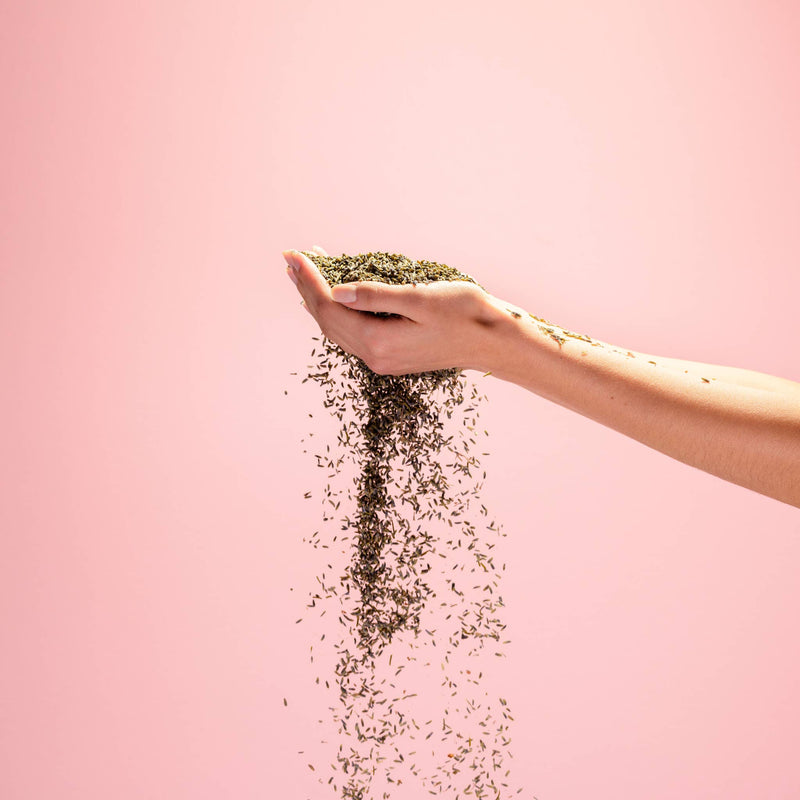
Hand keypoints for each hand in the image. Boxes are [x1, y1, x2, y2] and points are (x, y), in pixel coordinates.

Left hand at [282, 247, 506, 374]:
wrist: (494, 343)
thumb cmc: (465, 314)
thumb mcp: (420, 298)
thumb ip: (376, 296)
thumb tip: (336, 292)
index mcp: (378, 342)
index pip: (330, 308)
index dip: (310, 280)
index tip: (295, 254)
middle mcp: (376, 357)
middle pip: (327, 321)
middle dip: (308, 289)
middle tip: (292, 260)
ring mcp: (384, 360)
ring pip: (338, 329)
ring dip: (319, 302)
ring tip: (305, 275)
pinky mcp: (392, 357)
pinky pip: (353, 334)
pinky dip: (338, 313)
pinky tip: (335, 299)